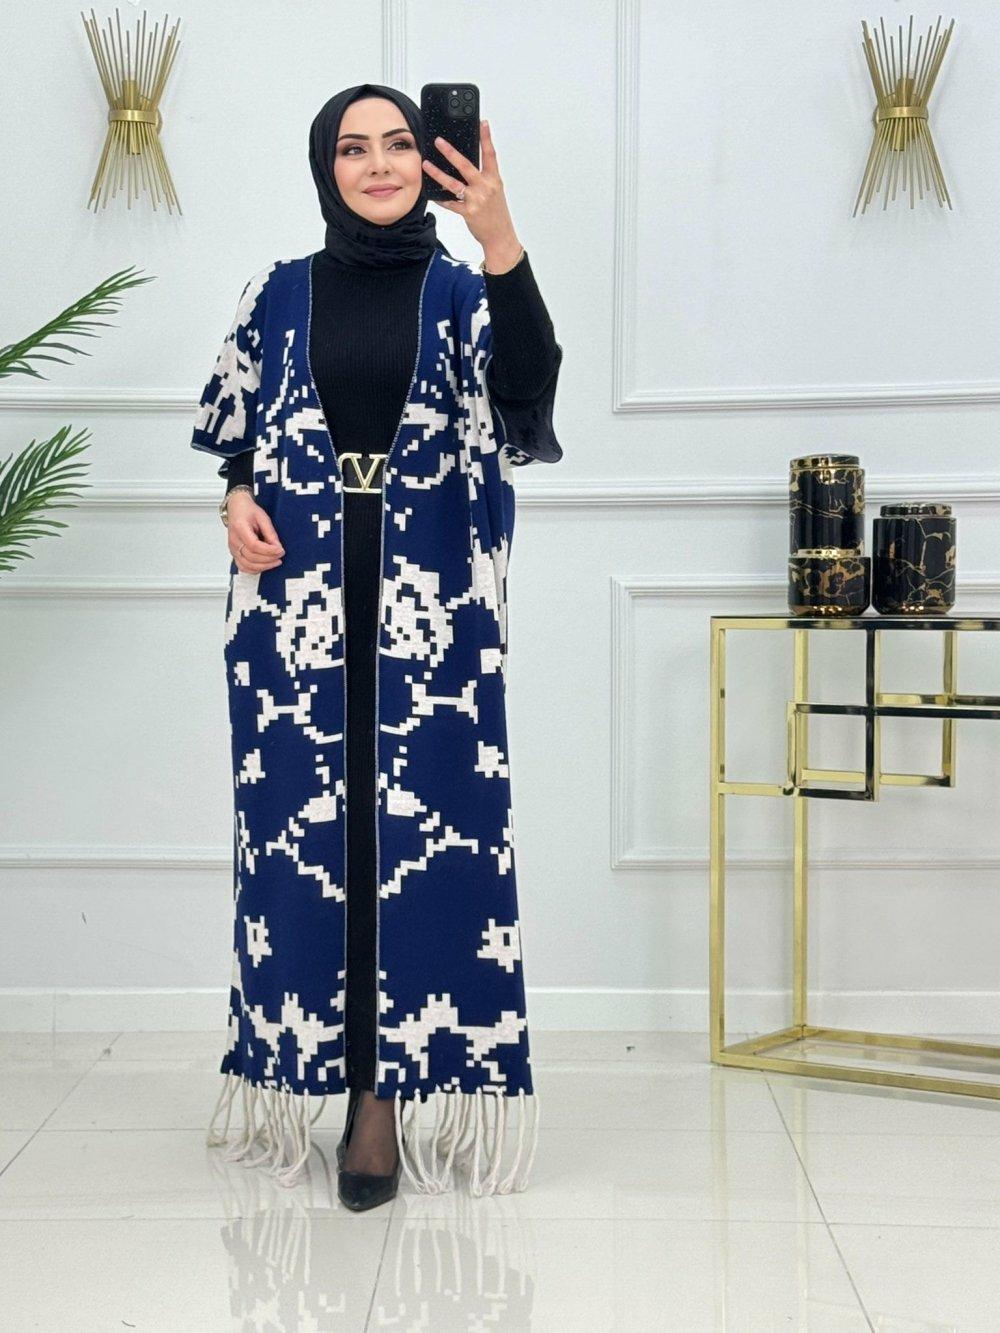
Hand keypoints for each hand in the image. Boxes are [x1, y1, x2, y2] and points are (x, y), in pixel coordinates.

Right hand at [225, 491, 284, 572]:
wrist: (237, 509)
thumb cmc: (248, 511)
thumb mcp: (263, 517)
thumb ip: (270, 533)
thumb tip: (278, 547)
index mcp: (240, 528)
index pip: (254, 545)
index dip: (269, 551)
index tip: (280, 550)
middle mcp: (234, 540)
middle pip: (251, 557)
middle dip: (269, 559)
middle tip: (280, 556)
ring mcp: (233, 548)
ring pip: (247, 565)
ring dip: (263, 567)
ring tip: (275, 562)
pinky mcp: (235, 553)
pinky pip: (243, 567)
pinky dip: (254, 570)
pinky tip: (264, 566)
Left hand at [422, 119, 523, 271]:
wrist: (500, 236)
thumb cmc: (497, 213)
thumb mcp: (495, 191)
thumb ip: (483, 178)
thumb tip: (465, 165)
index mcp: (494, 180)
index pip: (490, 155)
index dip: (487, 138)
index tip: (483, 123)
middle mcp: (485, 187)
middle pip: (466, 165)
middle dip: (451, 152)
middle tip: (439, 141)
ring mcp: (476, 200)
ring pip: (453, 183)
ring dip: (437, 173)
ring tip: (426, 164)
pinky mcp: (467, 212)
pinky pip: (450, 203)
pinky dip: (440, 198)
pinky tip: (432, 193)